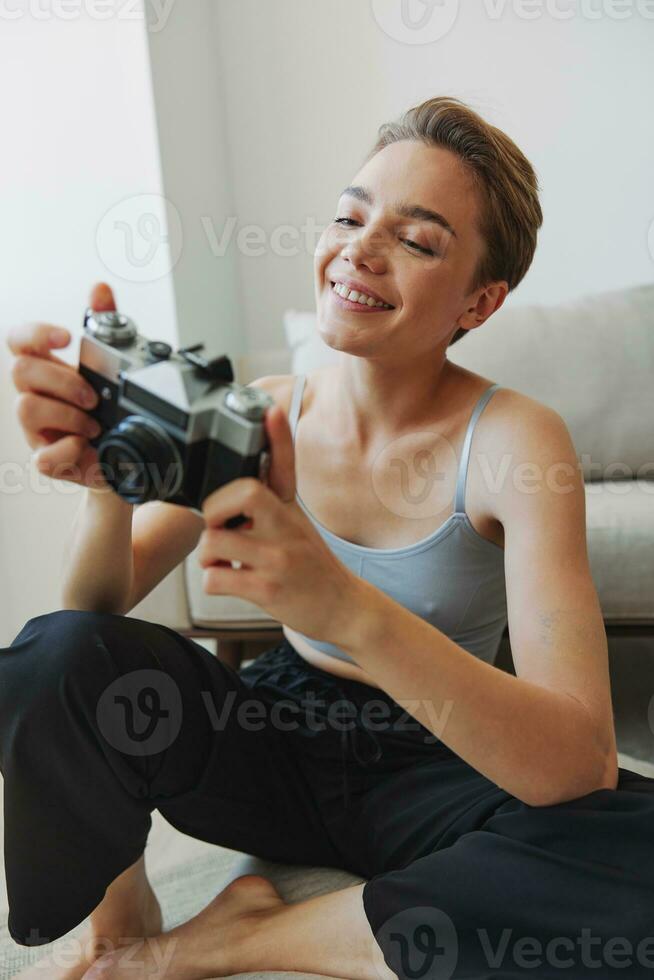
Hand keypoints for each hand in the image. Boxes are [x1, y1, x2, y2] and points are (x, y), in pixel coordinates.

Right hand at [7, 283, 114, 490]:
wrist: (124, 459)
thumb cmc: (108, 411)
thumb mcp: (111, 368)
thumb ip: (105, 326)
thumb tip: (100, 289)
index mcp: (45, 369)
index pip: (19, 340)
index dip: (36, 333)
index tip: (67, 336)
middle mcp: (34, 396)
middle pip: (20, 371)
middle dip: (61, 379)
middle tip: (94, 396)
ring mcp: (36, 430)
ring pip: (26, 407)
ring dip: (68, 413)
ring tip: (95, 424)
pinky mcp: (48, 461)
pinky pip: (42, 458)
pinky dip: (68, 450)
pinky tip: (86, 446)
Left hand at [198, 401, 361, 645]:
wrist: (345, 608)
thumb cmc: (311, 565)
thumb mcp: (298, 524)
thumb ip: (270, 503)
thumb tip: (234, 484)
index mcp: (290, 508)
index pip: (285, 464)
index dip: (278, 436)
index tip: (271, 411)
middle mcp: (287, 528)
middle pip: (244, 493)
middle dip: (214, 508)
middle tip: (219, 525)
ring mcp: (279, 558)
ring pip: (215, 540)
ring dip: (207, 554)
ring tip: (223, 561)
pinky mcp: (269, 589)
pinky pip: (216, 578)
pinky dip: (213, 581)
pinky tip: (230, 581)